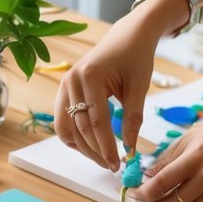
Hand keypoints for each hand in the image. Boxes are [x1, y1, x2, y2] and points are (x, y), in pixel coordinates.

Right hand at [54, 14, 156, 171]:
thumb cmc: (136, 57)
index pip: (96, 122)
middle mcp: (71, 81)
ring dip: (82, 147)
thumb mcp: (139, 87)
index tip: (118, 165)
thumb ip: (132, 119)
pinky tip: (91, 143)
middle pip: (78, 128)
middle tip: (112, 166)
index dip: (106, 146)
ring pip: (65, 127)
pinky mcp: (64, 90)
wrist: (127, 35)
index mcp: (90, 77)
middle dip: (95, 151)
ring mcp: (64, 85)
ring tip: (102, 157)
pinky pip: (63, 120)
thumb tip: (130, 148)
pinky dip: (75, 135)